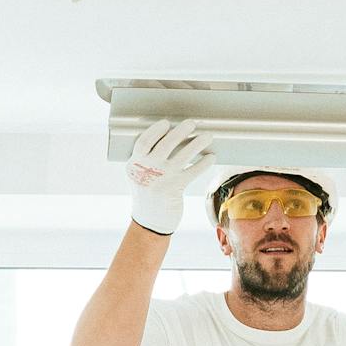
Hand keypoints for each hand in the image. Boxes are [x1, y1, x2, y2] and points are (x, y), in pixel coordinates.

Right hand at [126, 119, 215, 235]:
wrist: (149, 222)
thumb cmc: (147, 193)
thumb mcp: (139, 175)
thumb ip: (147, 159)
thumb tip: (169, 136)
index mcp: (134, 165)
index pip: (143, 142)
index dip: (155, 131)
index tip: (166, 123)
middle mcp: (147, 171)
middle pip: (165, 145)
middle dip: (180, 132)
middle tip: (191, 123)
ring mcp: (162, 180)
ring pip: (182, 156)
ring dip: (196, 144)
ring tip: (207, 136)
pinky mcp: (175, 190)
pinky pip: (192, 172)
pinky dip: (203, 164)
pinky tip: (211, 157)